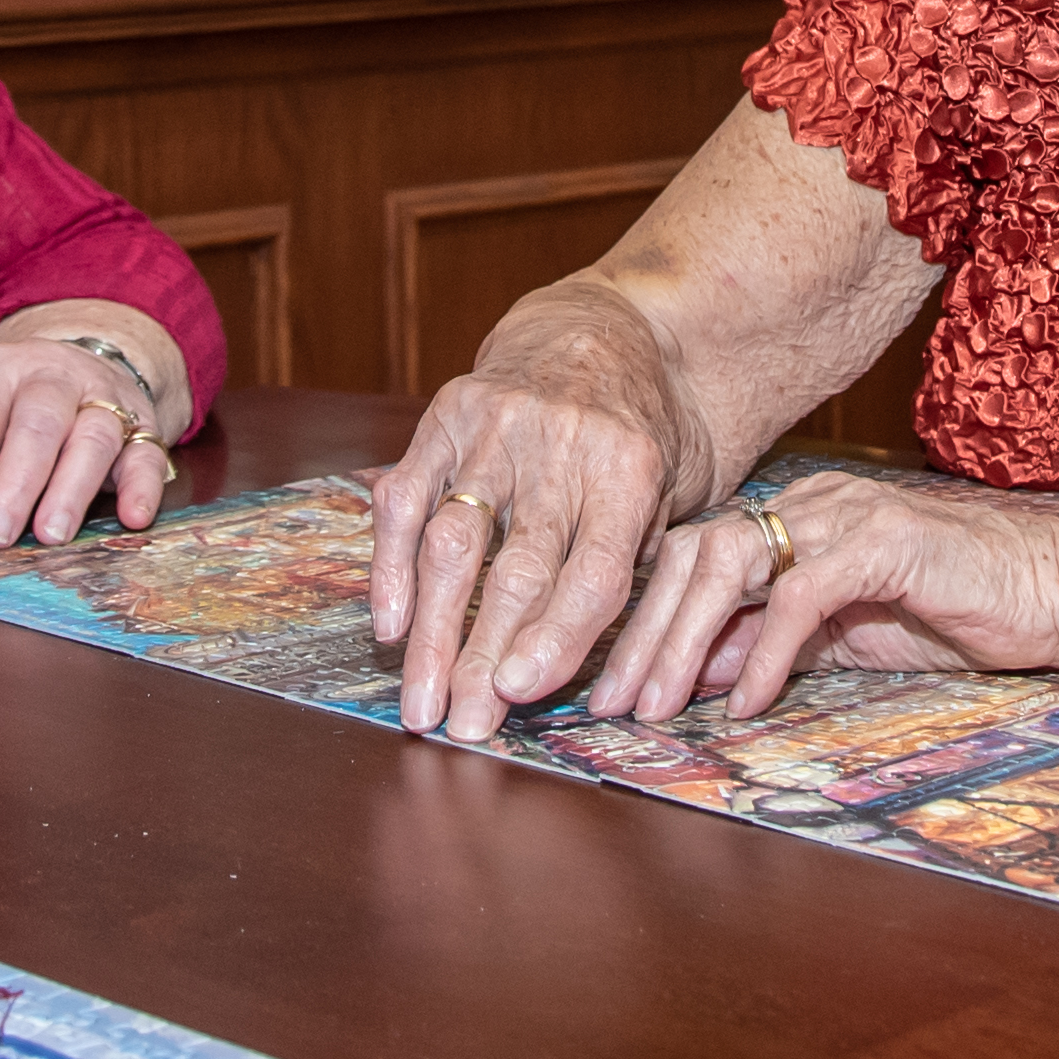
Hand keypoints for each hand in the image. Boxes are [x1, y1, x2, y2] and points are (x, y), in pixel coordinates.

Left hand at [0, 333, 179, 550]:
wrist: (84, 368)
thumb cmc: (14, 413)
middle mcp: (52, 376)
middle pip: (35, 425)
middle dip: (13, 485)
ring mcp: (104, 396)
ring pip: (92, 436)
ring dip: (70, 489)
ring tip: (50, 535)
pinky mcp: (144, 423)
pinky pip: (148, 452)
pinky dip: (142, 486)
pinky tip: (133, 517)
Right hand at [367, 285, 707, 740]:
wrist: (605, 333)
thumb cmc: (642, 437)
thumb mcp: (668, 494)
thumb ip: (628, 566)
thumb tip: (573, 669)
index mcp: (629, 469)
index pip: (592, 571)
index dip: (557, 638)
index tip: (520, 694)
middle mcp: (560, 446)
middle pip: (517, 569)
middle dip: (485, 656)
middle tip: (463, 725)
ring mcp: (497, 427)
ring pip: (454, 541)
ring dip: (432, 630)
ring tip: (420, 699)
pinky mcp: (447, 415)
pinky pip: (408, 496)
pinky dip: (391, 563)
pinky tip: (390, 623)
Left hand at [588, 472, 1058, 721]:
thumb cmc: (961, 614)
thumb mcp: (847, 639)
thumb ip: (774, 646)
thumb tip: (699, 675)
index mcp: (795, 521)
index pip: (690, 559)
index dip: (641, 620)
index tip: (607, 686)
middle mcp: (810, 505)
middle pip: (693, 556)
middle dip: (643, 634)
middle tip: (609, 704)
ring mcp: (846, 517)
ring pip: (731, 565)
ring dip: (685, 640)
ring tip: (658, 706)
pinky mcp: (885, 542)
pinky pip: (803, 593)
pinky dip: (767, 651)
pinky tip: (748, 703)